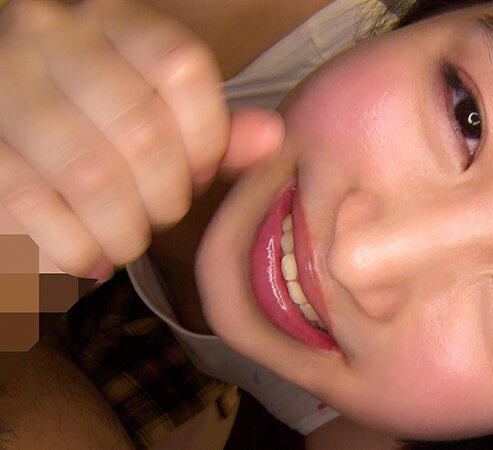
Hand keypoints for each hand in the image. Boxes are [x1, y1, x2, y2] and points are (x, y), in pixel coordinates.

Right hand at [0, 0, 229, 279]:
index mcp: (112, 20)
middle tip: (162, 216)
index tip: (200, 175)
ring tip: (126, 241)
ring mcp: (3, 86)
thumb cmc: (99, 126)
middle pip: (143, 131)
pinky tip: (87, 254)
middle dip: (166, 198)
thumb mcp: (160, 114)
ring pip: (91, 175)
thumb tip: (272, 137)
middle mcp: (51, 36)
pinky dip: (74, 249)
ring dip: (123, 231)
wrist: (6, 127)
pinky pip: (34, 209)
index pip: (182, 69)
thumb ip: (214, 131)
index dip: (206, 139)